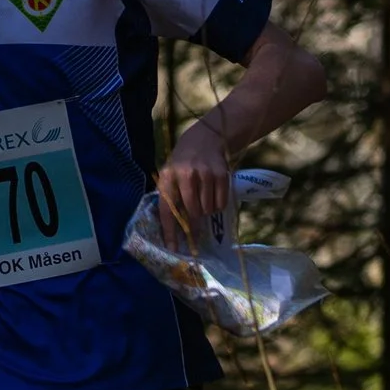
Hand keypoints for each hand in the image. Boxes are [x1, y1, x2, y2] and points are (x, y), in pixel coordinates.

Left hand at [157, 120, 232, 240]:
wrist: (204, 140)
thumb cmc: (182, 163)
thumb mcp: (169, 175)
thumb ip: (169, 197)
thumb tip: (172, 231)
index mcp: (168, 177)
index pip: (167, 210)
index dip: (170, 232)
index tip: (173, 249)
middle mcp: (186, 175)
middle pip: (192, 213)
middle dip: (194, 225)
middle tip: (195, 231)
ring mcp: (206, 174)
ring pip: (207, 210)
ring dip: (206, 211)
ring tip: (203, 199)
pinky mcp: (222, 175)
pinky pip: (220, 204)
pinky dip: (217, 205)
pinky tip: (212, 195)